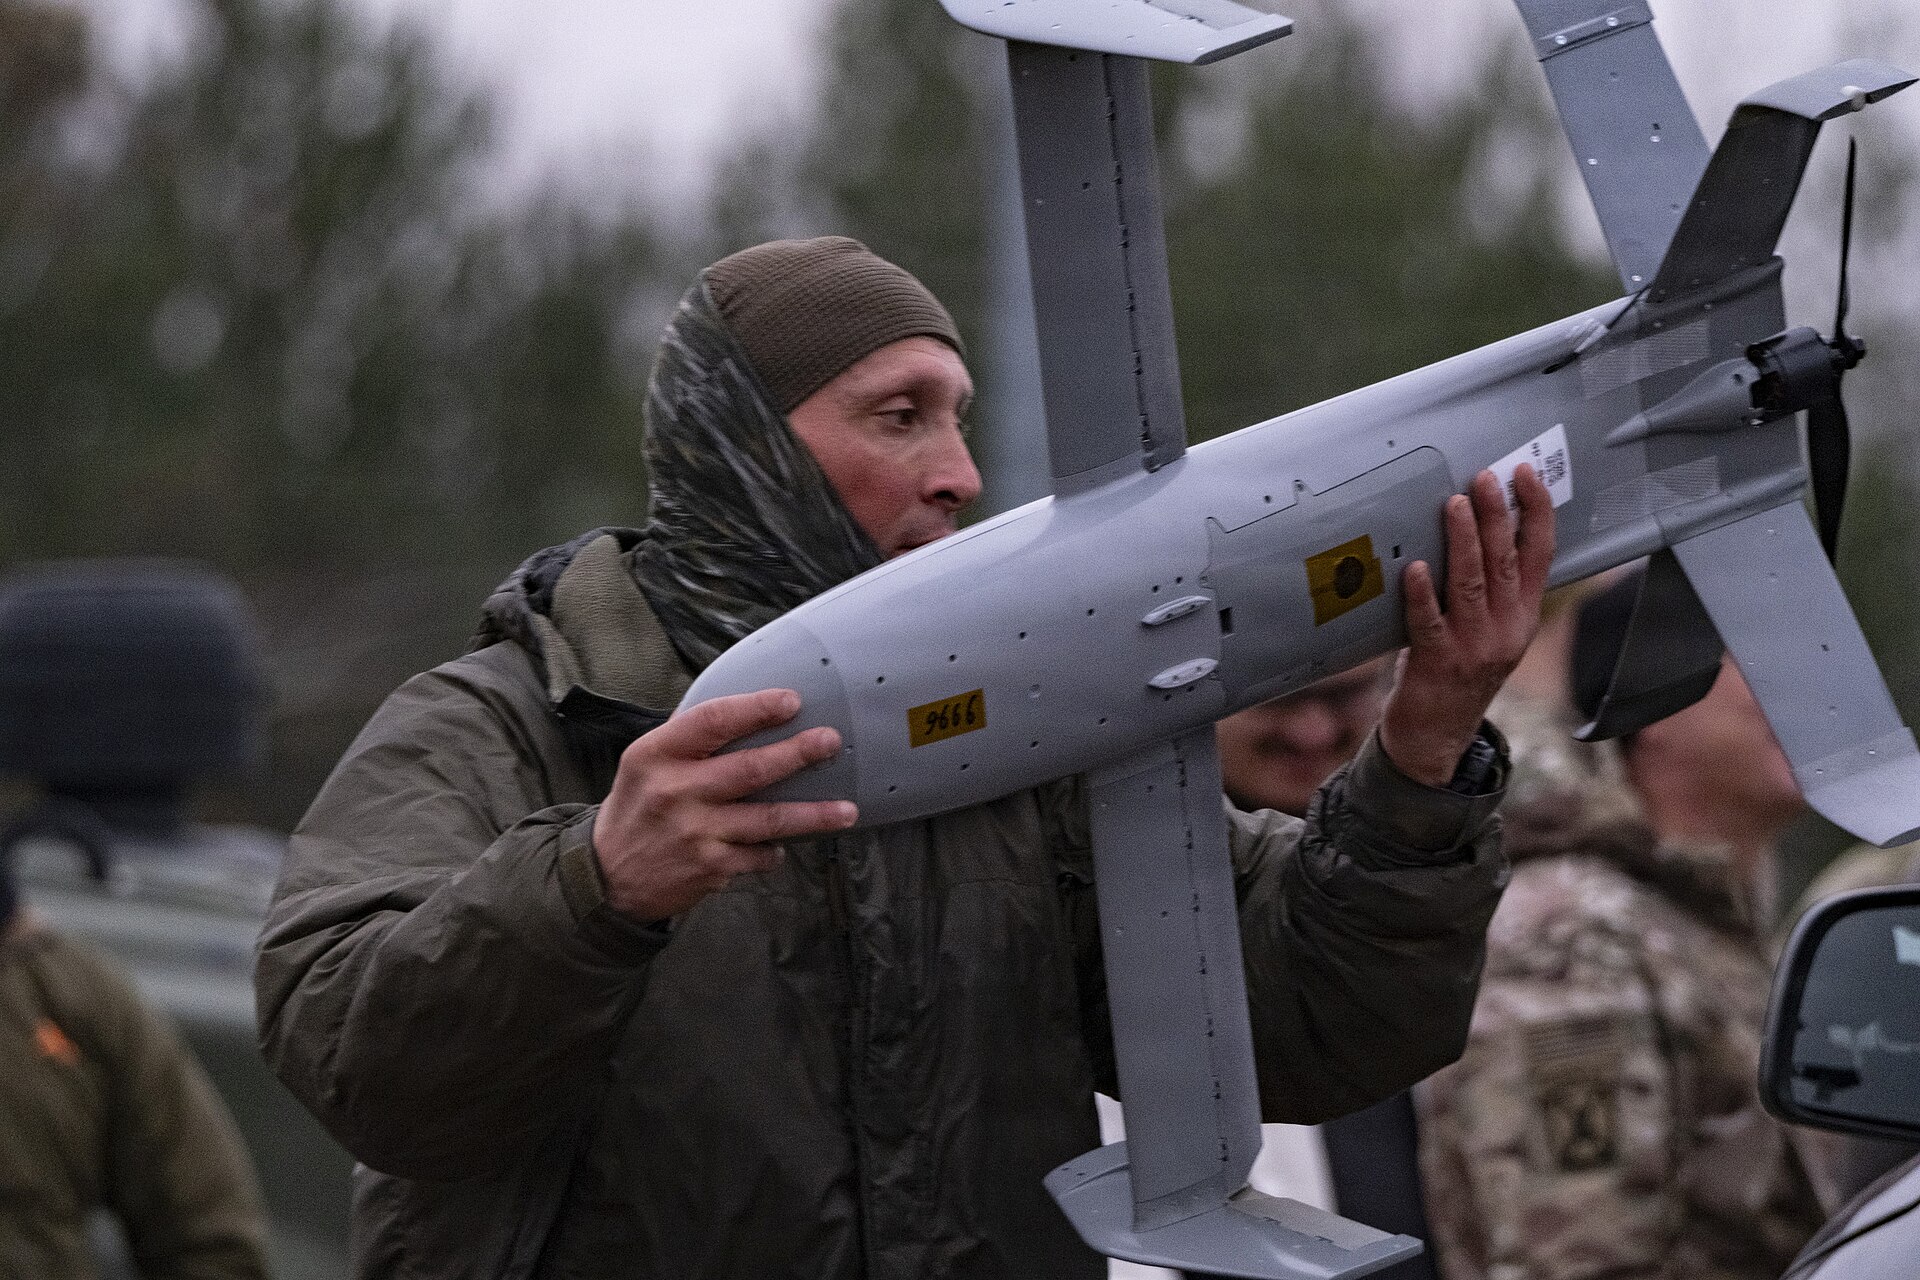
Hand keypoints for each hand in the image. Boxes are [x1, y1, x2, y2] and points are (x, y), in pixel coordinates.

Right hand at [592, 689, 857, 920]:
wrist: (608, 877)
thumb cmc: (639, 807)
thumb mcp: (646, 762)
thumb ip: (691, 740)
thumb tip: (752, 711)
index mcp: (657, 754)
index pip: (713, 721)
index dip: (756, 708)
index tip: (791, 700)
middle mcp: (676, 791)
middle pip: (750, 769)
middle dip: (797, 754)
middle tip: (830, 741)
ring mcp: (696, 833)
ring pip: (768, 820)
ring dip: (813, 815)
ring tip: (846, 810)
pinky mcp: (711, 868)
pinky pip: (760, 854)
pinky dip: (776, 849)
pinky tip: (784, 844)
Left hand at [1380, 465, 1554, 786]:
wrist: (1436, 735)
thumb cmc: (1454, 669)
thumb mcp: (1486, 628)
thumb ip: (1485, 586)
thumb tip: (1468, 521)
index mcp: (1523, 615)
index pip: (1541, 554)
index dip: (1536, 512)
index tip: (1525, 474)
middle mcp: (1507, 629)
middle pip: (1506, 561)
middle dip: (1496, 515)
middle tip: (1484, 477)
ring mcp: (1474, 647)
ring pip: (1471, 584)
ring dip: (1463, 541)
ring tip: (1454, 504)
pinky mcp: (1438, 663)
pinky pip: (1430, 623)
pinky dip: (1422, 594)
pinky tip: (1416, 568)